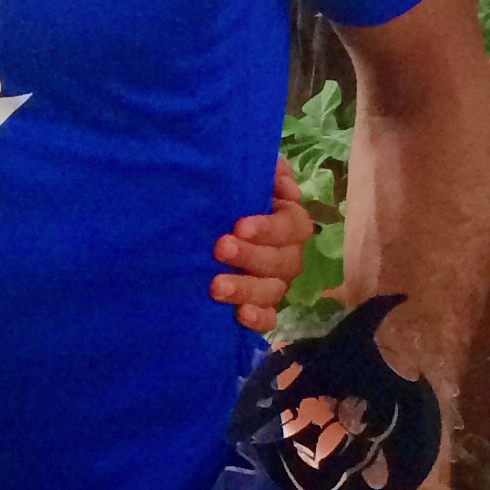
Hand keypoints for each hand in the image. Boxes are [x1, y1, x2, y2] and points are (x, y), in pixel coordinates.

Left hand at [213, 159, 315, 335]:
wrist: (196, 223)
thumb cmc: (227, 196)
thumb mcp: (242, 174)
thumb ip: (269, 171)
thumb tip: (287, 189)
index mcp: (288, 222)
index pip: (293, 226)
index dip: (270, 228)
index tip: (241, 225)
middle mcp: (287, 255)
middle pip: (284, 261)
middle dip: (252, 257)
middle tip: (220, 248)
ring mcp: (275, 283)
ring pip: (274, 291)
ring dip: (247, 288)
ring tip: (216, 286)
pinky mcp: (260, 306)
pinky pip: (269, 319)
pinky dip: (258, 319)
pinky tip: (240, 315)